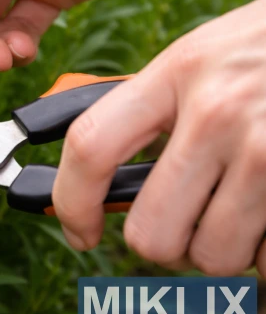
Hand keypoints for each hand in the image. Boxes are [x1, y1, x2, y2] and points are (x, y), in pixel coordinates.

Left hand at [52, 0, 265, 275]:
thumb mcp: (202, 56)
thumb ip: (154, 110)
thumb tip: (104, 182)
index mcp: (177, 73)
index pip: (91, 147)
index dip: (71, 201)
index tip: (78, 230)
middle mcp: (218, 113)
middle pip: (151, 233)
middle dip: (165, 242)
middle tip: (185, 220)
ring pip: (214, 256)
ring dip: (223, 247)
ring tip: (242, 206)